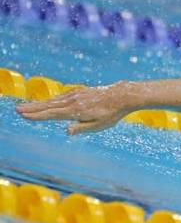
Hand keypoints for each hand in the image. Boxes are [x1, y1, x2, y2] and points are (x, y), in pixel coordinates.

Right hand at [16, 81, 136, 134]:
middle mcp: (72, 101)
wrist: (121, 96)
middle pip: (48, 105)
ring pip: (52, 100)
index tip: (24, 116)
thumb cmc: (110, 114)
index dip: (37, 115)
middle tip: (16, 109)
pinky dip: (49, 100)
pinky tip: (45, 103)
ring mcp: (74, 95)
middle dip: (32, 108)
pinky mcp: (78, 92)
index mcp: (75, 111)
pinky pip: (59, 97)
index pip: (52, 114)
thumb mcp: (99, 125)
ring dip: (37, 104)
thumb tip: (66, 131)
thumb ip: (81, 128)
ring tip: (25, 107)